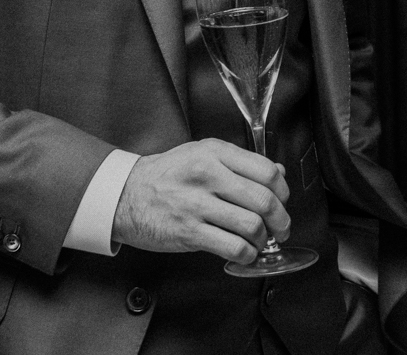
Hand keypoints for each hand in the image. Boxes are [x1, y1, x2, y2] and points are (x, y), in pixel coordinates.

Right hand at [113, 139, 290, 263]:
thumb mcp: (202, 155)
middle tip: (281, 228)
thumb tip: (278, 174)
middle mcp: (208, 175)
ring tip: (260, 241)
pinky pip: (232, 247)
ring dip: (263, 239)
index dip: (283, 190)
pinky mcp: (188, 232)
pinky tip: (244, 252)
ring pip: (252, 225)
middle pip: (264, 200)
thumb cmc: (166, 175)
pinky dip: (246, 254)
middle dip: (281, 220)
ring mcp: (197, 205)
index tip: (283, 201)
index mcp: (215, 153)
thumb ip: (241, 163)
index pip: (266, 171)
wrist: (123, 195)